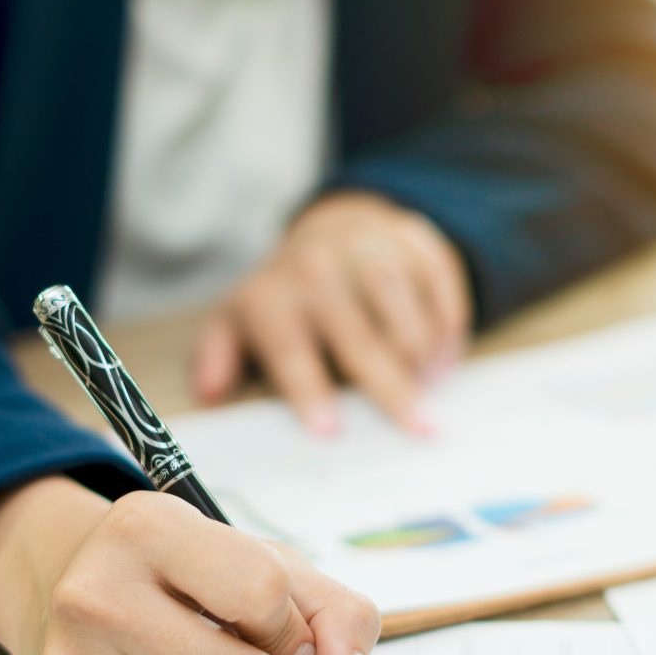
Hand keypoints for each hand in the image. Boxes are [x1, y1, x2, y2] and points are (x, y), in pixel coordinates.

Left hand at [192, 191, 471, 434]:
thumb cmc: (291, 296)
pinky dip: (447, 326)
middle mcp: (320, 267)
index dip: (308, 390)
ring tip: (428, 390)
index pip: (290, 348)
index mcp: (274, 295)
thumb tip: (207, 391)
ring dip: (420, 354)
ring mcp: (371, 247)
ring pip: (402, 305)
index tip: (329, 430)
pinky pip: (439, 284)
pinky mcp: (415, 240)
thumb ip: (218, 355)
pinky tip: (443, 360)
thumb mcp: (242, 319)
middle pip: (358, 335)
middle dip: (390, 387)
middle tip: (417, 428)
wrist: (339, 224)